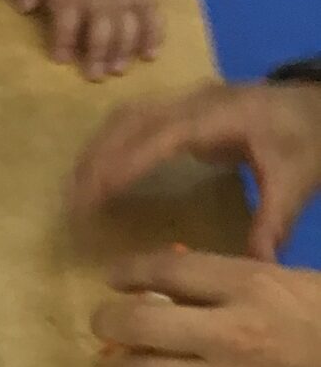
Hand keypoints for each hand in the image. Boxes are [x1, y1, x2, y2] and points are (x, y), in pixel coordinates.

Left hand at [5, 0, 161, 80]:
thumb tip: (25, 7)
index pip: (67, 20)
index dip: (65, 41)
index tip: (62, 59)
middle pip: (101, 28)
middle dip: (98, 53)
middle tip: (95, 75)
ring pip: (128, 25)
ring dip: (124, 49)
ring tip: (119, 69)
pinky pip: (152, 12)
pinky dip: (154, 33)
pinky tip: (151, 54)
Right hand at [69, 79, 320, 258]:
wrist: (318, 103)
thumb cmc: (305, 139)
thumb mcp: (297, 180)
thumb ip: (274, 221)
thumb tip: (256, 266)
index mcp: (217, 117)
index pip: (158, 138)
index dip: (122, 165)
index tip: (92, 196)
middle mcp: (193, 102)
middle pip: (129, 123)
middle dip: (95, 162)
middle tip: (70, 206)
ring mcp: (184, 101)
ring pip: (124, 118)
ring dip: (95, 152)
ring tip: (73, 193)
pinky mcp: (180, 108)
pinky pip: (132, 120)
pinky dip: (107, 145)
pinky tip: (95, 173)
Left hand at [93, 247, 320, 366]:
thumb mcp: (293, 284)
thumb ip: (237, 282)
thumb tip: (178, 284)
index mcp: (251, 285)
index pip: (168, 269)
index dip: (129, 271)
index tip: (114, 276)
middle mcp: (228, 332)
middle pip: (138, 322)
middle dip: (109, 320)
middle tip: (106, 321)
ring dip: (122, 366)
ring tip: (122, 362)